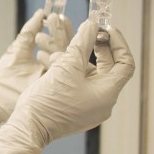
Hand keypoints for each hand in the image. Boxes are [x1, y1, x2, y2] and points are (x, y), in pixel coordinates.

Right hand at [11, 19, 134, 146]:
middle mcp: (103, 102)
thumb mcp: (66, 66)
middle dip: (96, 48)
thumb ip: (82, 42)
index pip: (125, 63)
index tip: (107, 29)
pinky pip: (79, 85)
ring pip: (90, 75)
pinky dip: (70, 71)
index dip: (118, 43)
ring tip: (59, 51)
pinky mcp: (77, 109)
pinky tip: (53, 62)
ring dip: (77, 59)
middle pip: (108, 68)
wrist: (29, 127)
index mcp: (107, 93)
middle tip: (88, 32)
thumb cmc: (48, 101)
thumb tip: (91, 25)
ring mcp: (90, 107)